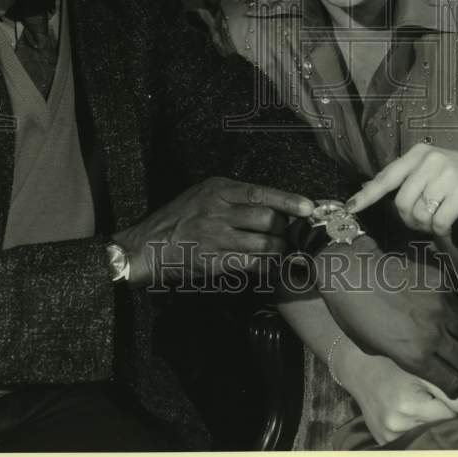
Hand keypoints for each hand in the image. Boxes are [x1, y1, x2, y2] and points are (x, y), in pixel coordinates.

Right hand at [113, 177, 313, 284]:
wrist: (148, 245)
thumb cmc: (178, 217)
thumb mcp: (203, 194)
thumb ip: (233, 196)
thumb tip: (271, 204)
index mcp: (218, 189)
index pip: (261, 193)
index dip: (288, 200)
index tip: (309, 207)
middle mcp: (219, 210)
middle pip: (268, 219)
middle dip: (286, 229)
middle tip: (292, 234)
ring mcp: (217, 237)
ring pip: (264, 243)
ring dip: (280, 249)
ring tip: (284, 251)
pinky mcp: (215, 262)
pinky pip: (251, 264)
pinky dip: (267, 266)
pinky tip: (272, 267)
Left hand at [316, 238, 457, 396]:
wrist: (351, 271)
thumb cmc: (353, 313)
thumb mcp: (371, 347)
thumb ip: (400, 355)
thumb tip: (415, 355)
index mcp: (415, 357)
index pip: (452, 382)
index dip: (453, 387)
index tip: (452, 385)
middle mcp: (433, 335)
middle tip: (456, 361)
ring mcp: (440, 306)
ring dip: (457, 335)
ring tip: (447, 331)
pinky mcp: (440, 282)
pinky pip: (453, 301)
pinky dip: (447, 306)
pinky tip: (432, 302)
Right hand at [335, 342, 457, 445]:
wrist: (359, 370)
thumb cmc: (390, 365)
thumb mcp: (419, 369)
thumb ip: (448, 389)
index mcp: (408, 405)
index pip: (449, 415)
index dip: (453, 404)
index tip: (450, 395)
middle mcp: (398, 425)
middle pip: (438, 427)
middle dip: (441, 414)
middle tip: (431, 398)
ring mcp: (389, 436)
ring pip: (426, 434)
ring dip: (429, 423)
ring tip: (418, 404)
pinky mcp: (384, 441)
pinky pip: (410, 439)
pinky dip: (415, 429)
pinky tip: (409, 415)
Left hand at [347, 145, 457, 235]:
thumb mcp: (432, 168)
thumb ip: (406, 177)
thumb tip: (368, 188)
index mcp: (419, 153)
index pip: (386, 176)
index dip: (367, 194)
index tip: (349, 208)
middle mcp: (431, 160)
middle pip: (402, 203)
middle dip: (409, 220)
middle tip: (423, 223)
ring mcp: (448, 175)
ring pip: (420, 214)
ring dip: (427, 227)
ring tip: (438, 224)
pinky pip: (439, 223)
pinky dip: (441, 234)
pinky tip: (448, 233)